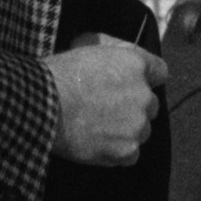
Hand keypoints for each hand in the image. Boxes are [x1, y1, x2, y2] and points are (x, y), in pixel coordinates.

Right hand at [50, 37, 162, 166]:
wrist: (40, 105)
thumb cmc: (57, 74)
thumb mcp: (86, 45)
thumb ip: (114, 51)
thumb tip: (125, 56)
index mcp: (136, 65)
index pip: (160, 72)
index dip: (146, 78)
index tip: (132, 84)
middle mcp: (144, 96)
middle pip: (150, 105)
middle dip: (134, 106)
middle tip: (107, 108)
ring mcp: (137, 126)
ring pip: (141, 130)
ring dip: (126, 130)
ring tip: (98, 127)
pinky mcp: (127, 151)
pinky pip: (131, 154)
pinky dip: (117, 152)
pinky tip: (97, 144)